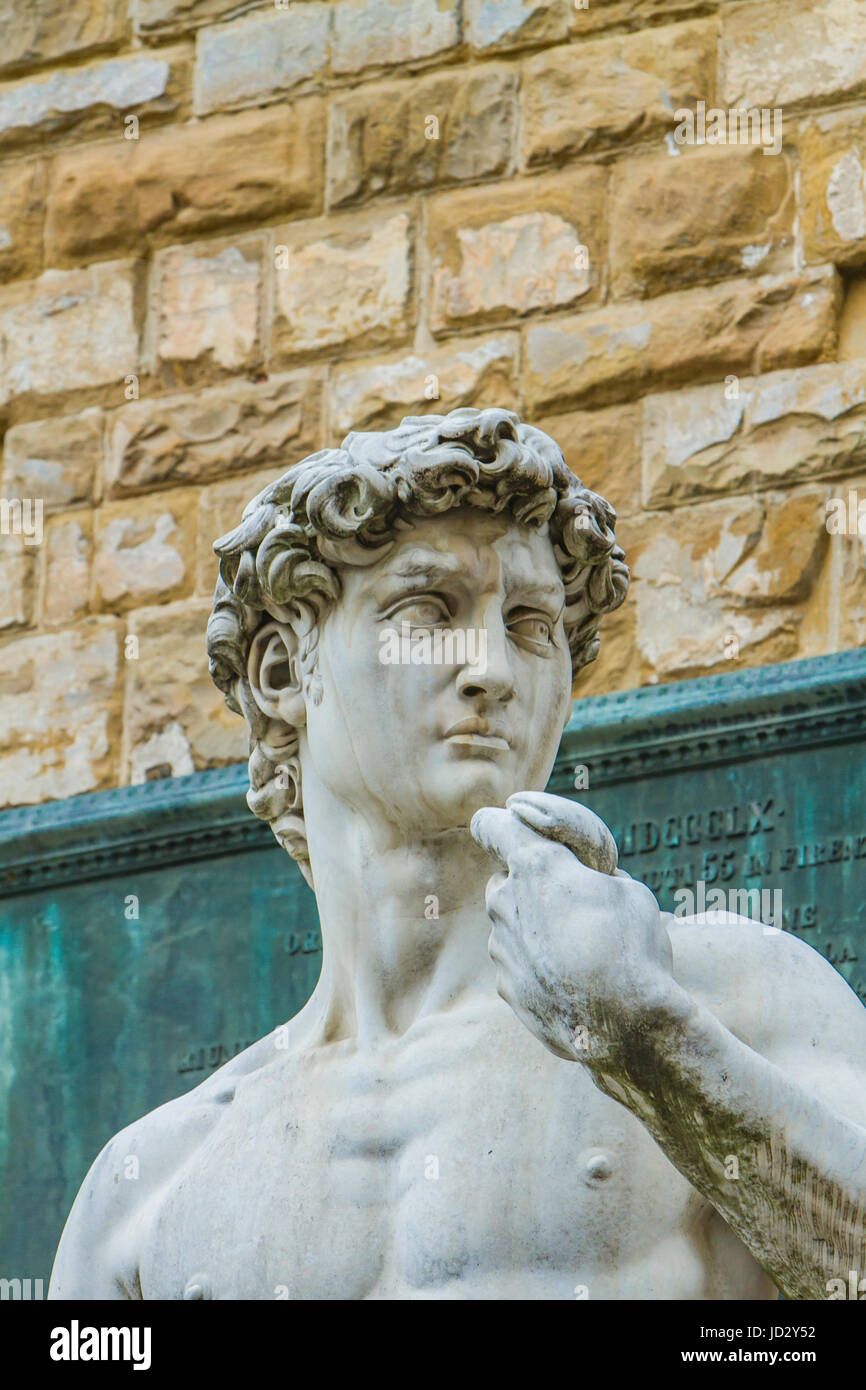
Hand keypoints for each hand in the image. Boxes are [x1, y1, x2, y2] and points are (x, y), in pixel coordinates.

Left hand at [470, 792, 676, 1067]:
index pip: (491, 824)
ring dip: (538, 929)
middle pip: (507, 879)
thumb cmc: (632, 947)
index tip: (511, 826)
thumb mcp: (628, 890)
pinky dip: (539, 966)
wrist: (625, 1026)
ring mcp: (500, 946)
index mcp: (535, 865)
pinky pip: (519, 963)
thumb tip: (584, 883)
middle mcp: (505, 901)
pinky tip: (575, 983)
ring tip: (584, 953)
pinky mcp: (505, 985)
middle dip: (534, 886)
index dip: (501, 823)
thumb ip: (591, 877)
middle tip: (576, 906)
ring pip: (513, 924)